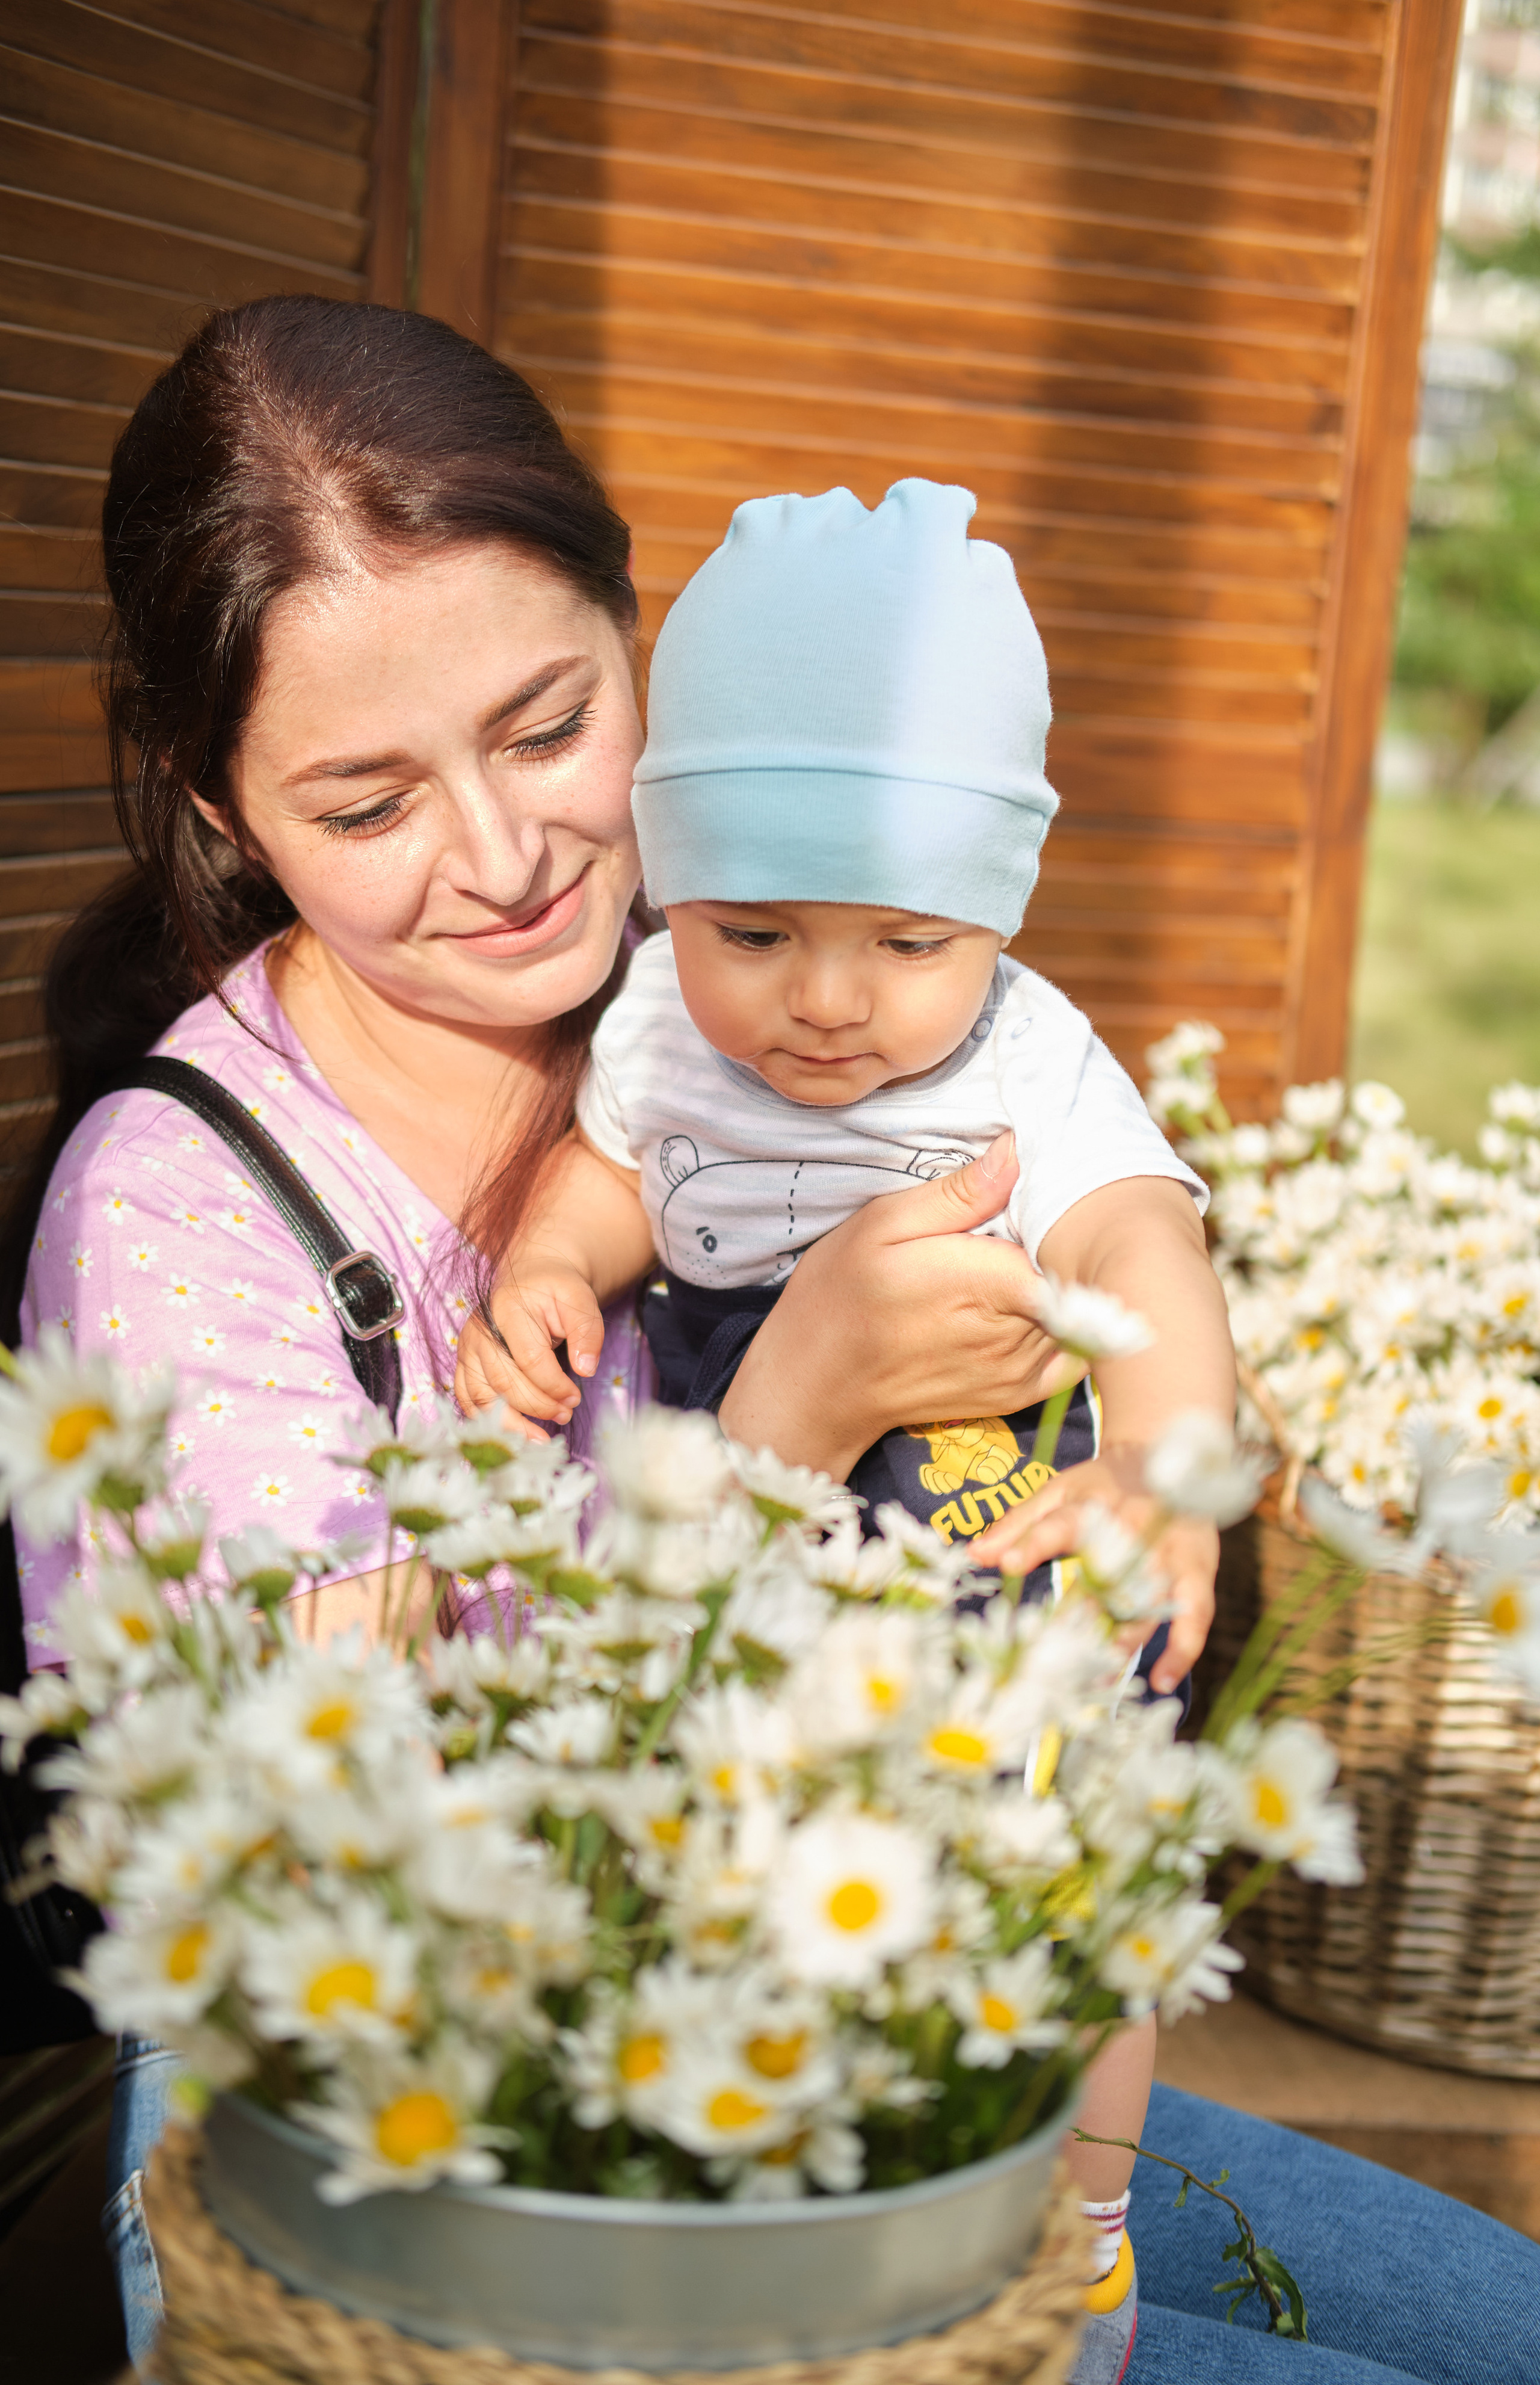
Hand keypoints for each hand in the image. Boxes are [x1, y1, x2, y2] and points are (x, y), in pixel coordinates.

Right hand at [453, 1264, 605, 1431]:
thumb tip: (586, 1369)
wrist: (529, 1278)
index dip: (553, 1386)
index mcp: (508, 1310)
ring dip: (511, 1424)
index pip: (529, 1360)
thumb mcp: (580, 1299)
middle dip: (537, 1407)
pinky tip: (514, 1432)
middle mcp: (480, 1332)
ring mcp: (467, 1349)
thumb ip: (587, 1331)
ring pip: (481, 1398)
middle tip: (565, 1415)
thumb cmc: (555, 1290)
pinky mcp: (464, 1363)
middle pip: (504, 1383)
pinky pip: (468, 1400)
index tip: (575, 1398)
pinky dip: (488, 1421)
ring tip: (539, 1439)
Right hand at [719, 1133, 1083, 1477]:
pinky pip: (1073, 1354)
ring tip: (1011, 1262)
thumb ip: (957, 1195)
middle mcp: (1016, 1332)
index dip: (1053, 1207)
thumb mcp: (881, 1225)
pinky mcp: (1019, 1393)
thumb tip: (1016, 1152)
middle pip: (1075, 1271)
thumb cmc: (839, 1297)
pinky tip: (1031, 1306)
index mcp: (989, 1281)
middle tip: (1016, 1226)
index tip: (1027, 1196)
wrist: (816, 1386)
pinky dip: (1068, 1327)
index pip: (1062, 1232)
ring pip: (1078, 1310)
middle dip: (1058, 1243)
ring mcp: (1021, 1368)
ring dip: (1062, 1282)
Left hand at [972, 1444, 1216, 1694]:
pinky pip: (1194, 1613)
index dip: (1034, 1543)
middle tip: (1055, 1661)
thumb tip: (975, 1555)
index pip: (1058, 1524)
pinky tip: (1161, 1680)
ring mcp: (1166, 1551)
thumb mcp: (1057, 1493)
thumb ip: (1018, 1525)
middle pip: (1103, 1577)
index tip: (1009, 1564)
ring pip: (1145, 1602)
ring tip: (1098, 1681)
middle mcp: (1129, 1528)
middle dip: (1081, 1618)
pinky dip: (1182, 1648)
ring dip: (1123, 1642)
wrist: (1166, 1454)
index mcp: (1089, 1506)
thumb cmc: (1101, 1484)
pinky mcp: (1196, 1569)